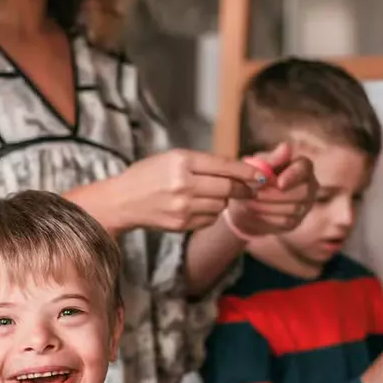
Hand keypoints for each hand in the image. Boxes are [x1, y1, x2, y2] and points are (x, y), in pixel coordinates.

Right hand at [107, 149, 260, 232]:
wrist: (121, 201)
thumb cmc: (147, 175)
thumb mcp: (171, 158)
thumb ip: (203, 162)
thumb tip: (238, 168)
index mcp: (181, 162)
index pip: (224, 166)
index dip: (246, 171)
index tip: (261, 175)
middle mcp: (183, 184)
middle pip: (228, 188)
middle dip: (244, 189)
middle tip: (251, 188)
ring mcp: (182, 207)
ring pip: (220, 205)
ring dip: (223, 200)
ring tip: (211, 195)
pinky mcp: (181, 224)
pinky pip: (209, 219)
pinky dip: (210, 213)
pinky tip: (197, 207)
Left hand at [225, 143, 318, 236]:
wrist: (242, 202)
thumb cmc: (251, 177)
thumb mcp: (255, 166)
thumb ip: (270, 159)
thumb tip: (286, 147)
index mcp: (300, 166)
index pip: (305, 168)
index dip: (293, 175)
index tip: (278, 183)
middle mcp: (309, 184)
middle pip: (303, 191)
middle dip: (275, 194)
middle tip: (254, 194)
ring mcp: (305, 204)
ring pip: (294, 208)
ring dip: (268, 205)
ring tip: (249, 202)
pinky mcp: (296, 221)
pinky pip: (287, 221)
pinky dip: (268, 217)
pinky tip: (254, 212)